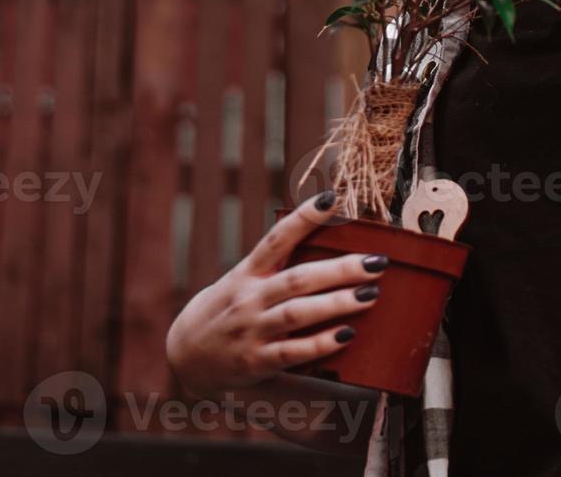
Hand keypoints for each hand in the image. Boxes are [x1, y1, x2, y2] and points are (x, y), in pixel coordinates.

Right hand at [165, 191, 387, 398]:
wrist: (184, 356)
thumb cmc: (226, 312)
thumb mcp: (241, 281)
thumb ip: (275, 267)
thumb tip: (326, 245)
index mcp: (248, 273)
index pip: (276, 239)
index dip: (303, 218)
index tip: (331, 199)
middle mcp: (249, 298)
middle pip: (297, 278)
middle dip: (339, 269)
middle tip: (376, 261)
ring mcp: (252, 330)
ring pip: (297, 313)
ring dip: (336, 303)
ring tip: (370, 294)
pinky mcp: (256, 361)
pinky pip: (291, 352)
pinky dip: (319, 344)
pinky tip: (346, 335)